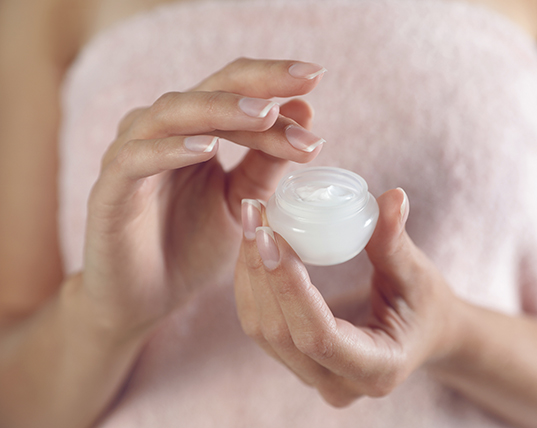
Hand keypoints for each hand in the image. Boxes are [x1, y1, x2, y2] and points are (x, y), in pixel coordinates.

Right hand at [81, 58, 326, 336]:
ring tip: (265, 114)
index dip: (274, 82)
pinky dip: (171, 150)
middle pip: (208, 88)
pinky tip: (207, 148)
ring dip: (221, 111)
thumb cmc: (191, 246)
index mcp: (193, 130)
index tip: (317, 78)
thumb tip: (305, 113)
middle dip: (258, 84)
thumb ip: (266, 162)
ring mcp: (131, 155)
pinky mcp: (109, 189)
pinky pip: (137, 159)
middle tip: (305, 81)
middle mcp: (161, 131)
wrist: (145, 300)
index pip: (235, 90)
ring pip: (173, 114)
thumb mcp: (242, 202)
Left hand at [235, 189, 459, 405]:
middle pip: (280, 333)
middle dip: (260, 270)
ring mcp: (313, 377)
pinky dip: (251, 281)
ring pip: (260, 329)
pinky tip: (253, 242)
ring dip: (249, 272)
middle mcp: (338, 385)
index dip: (289, 287)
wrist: (421, 334)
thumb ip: (396, 241)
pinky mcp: (295, 360)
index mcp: (377, 369)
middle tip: (254, 213)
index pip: (319, 336)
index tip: (271, 234)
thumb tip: (393, 197)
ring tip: (250, 218)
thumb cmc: (424, 305)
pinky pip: (260, 324)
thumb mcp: (417, 275)